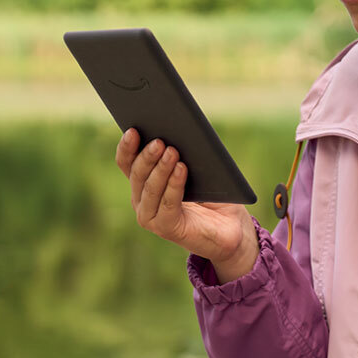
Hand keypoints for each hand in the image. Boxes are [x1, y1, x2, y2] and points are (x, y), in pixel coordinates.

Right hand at [115, 128, 256, 275]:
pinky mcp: (165, 228)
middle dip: (147, 156)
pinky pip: (167, 204)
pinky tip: (181, 169)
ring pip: (150, 189)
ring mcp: (151, 216)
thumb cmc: (213, 193)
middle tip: (159, 141)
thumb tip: (176, 129)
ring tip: (172, 151)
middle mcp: (141, 199)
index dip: (127, 147)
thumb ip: (181, 153)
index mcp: (143, 182)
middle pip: (137, 174)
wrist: (231, 226)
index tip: (133, 130)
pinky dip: (174, 185)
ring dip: (160, 169)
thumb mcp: (195, 167)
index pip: (127, 162)